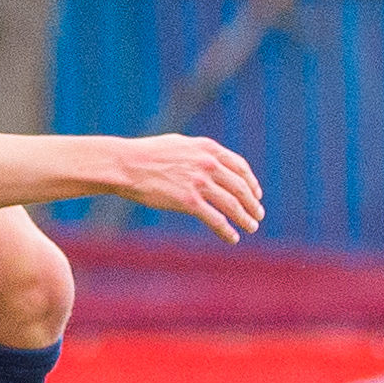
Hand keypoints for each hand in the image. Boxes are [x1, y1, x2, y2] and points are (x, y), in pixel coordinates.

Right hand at [111, 134, 263, 242]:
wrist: (125, 165)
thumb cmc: (147, 155)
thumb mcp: (179, 145)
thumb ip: (199, 153)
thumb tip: (213, 163)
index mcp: (207, 148)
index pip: (240, 166)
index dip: (252, 183)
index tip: (256, 195)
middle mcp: (207, 164)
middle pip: (240, 187)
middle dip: (252, 204)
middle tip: (257, 215)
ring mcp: (198, 182)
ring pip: (232, 204)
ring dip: (245, 218)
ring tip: (251, 227)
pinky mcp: (188, 201)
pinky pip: (215, 219)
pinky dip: (227, 230)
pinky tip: (232, 237)